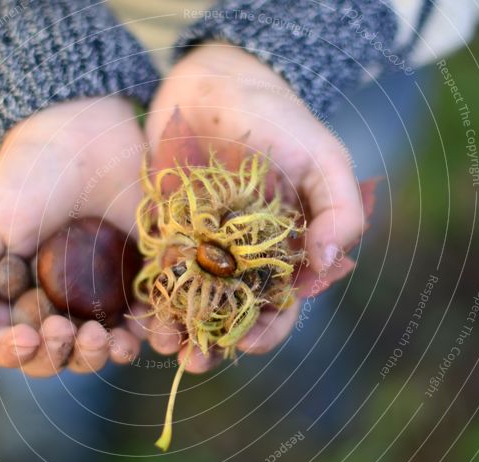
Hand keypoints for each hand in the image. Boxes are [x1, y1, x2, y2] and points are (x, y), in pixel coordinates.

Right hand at [0, 97, 143, 375]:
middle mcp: (55, 305)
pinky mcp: (139, 283)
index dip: (16, 352)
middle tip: (65, 331)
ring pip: (100, 350)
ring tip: (105, 338)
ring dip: (100, 356)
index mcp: (12, 297)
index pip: (11, 346)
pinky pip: (146, 325)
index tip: (28, 335)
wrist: (84, 136)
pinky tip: (147, 336)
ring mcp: (99, 298)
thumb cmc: (23, 178)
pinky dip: (149, 339)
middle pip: (57, 357)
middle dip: (60, 354)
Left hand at [142, 43, 364, 371]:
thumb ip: (340, 209)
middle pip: (233, 314)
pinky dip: (150, 297)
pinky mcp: (166, 233)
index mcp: (287, 250)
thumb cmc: (277, 119)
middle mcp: (245, 257)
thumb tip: (329, 266)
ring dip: (179, 329)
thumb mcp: (323, 157)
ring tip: (162, 343)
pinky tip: (139, 315)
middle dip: (215, 342)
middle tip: (194, 361)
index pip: (283, 305)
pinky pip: (158, 273)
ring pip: (192, 302)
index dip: (269, 330)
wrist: (214, 82)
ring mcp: (203, 247)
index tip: (245, 343)